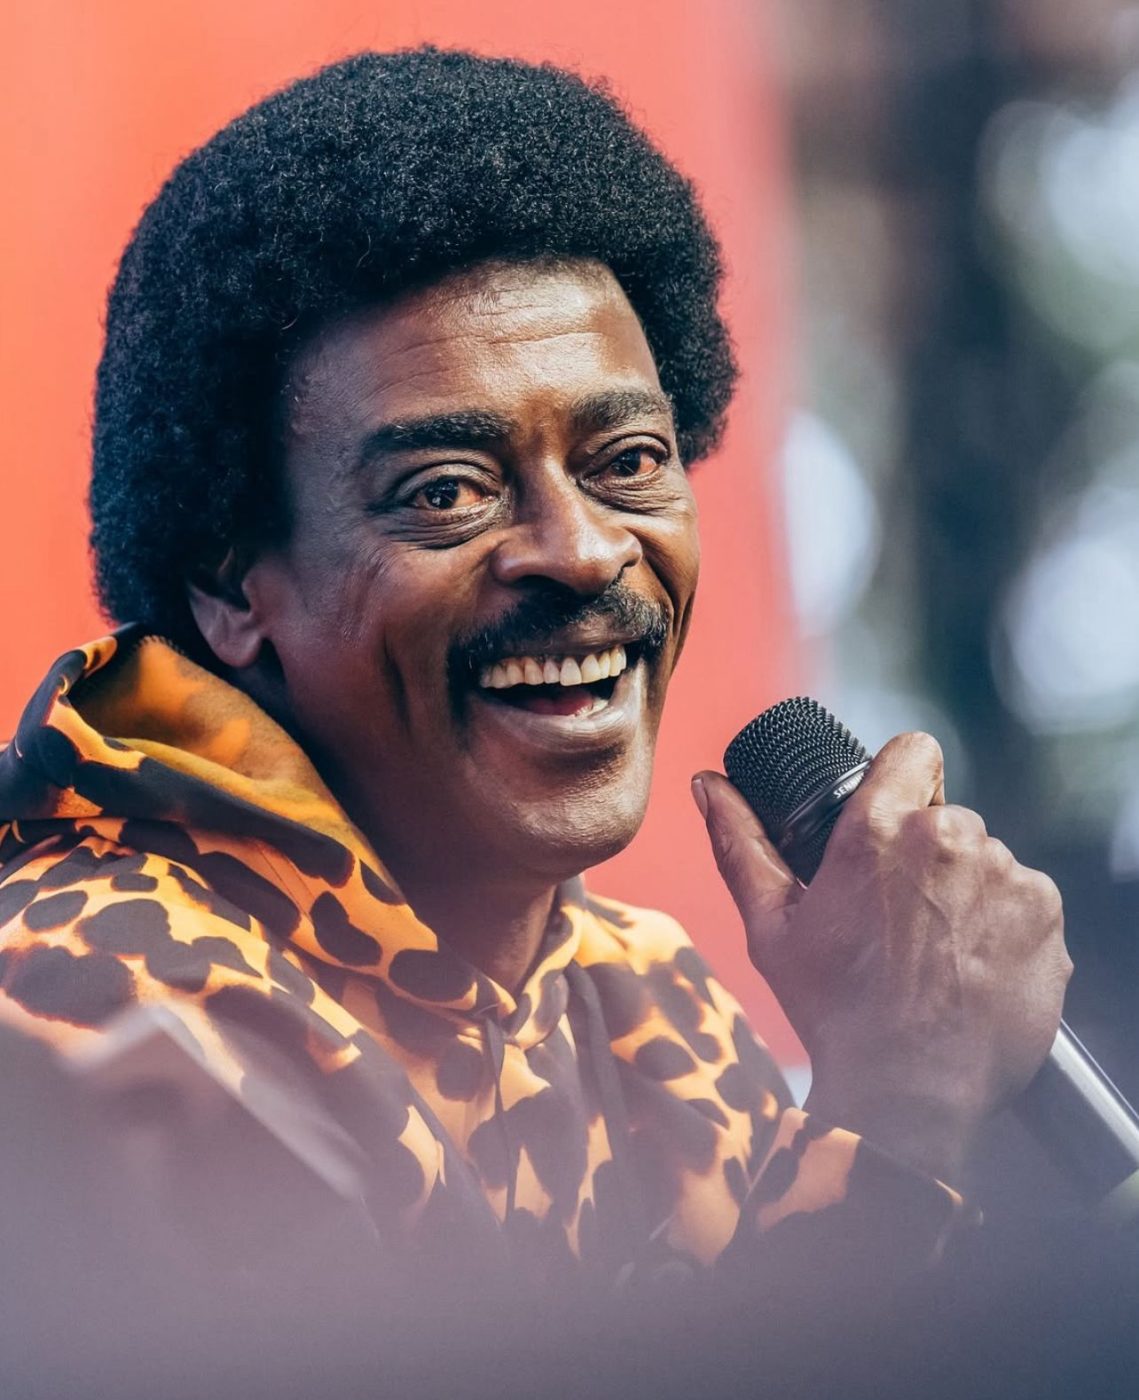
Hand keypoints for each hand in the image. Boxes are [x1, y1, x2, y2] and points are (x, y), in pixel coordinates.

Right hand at [693, 732, 1071, 1182]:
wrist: (909, 1094)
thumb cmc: (833, 1010)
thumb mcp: (771, 926)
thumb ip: (740, 842)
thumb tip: (708, 785)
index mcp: (880, 830)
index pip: (913, 751)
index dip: (902, 780)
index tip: (892, 820)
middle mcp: (949, 839)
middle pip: (947, 817)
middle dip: (928, 853)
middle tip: (901, 915)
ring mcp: (1006, 876)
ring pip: (987, 860)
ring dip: (967, 890)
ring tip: (937, 950)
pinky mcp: (1045, 914)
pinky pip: (1025, 898)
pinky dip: (1004, 924)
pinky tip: (972, 966)